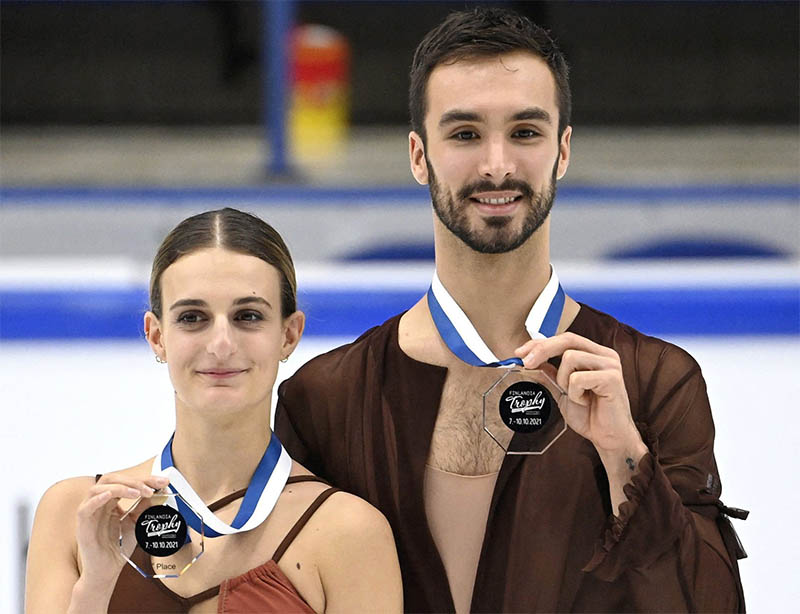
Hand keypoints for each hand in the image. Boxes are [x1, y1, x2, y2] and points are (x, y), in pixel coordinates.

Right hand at [75, 474, 169, 585]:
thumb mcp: (137, 523)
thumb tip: (159, 491)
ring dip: (120, 487)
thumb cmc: (119, 547)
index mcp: (111, 501)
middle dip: (134, 480)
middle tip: (152, 487)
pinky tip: (110, 496)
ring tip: (138, 493)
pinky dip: (97, 499)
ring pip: (97, 489)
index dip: (145, 479)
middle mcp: (98, 503)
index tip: (163, 482)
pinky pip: (85, 508)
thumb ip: (145, 507)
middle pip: (111, 480)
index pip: (126, 482)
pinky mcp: (82, 526)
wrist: (107, 571)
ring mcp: (89, 513)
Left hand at [515, 333, 644, 455]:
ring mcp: (610, 365)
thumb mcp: (562, 391)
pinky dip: (575, 393)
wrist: (608, 438)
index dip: (540, 343)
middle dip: (542, 350)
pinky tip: (585, 402)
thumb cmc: (590, 415)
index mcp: (595, 354)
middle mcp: (605, 355)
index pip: (564, 339)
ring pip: (570, 358)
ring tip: (575, 396)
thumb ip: (550, 375)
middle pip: (567, 340)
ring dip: (564, 380)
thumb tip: (528, 362)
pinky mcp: (612, 378)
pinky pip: (577, 378)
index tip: (520, 353)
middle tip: (526, 364)